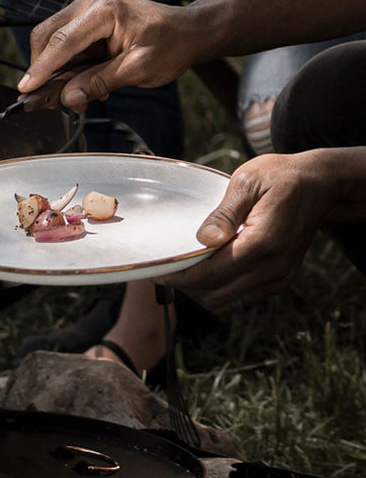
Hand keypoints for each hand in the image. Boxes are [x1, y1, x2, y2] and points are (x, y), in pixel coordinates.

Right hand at [18, 0, 200, 112]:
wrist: (189, 31)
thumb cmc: (171, 45)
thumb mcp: (138, 69)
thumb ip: (99, 82)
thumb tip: (68, 98)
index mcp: (105, 10)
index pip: (62, 41)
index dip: (42, 68)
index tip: (26, 89)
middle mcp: (91, 2)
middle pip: (47, 35)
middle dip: (43, 69)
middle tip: (47, 99)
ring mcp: (87, 8)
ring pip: (52, 40)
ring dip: (55, 70)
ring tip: (74, 95)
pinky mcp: (87, 18)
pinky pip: (64, 42)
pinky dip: (66, 65)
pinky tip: (82, 82)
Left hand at [163, 152, 335, 313]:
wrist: (320, 186)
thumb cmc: (281, 177)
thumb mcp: (247, 182)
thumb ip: (223, 214)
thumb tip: (203, 239)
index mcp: (262, 244)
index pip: (210, 275)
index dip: (179, 277)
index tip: (156, 270)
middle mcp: (272, 268)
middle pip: (214, 295)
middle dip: (186, 286)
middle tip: (164, 268)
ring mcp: (278, 277)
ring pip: (226, 300)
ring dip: (201, 289)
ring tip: (182, 268)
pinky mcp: (279, 279)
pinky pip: (241, 295)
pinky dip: (219, 287)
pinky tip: (206, 267)